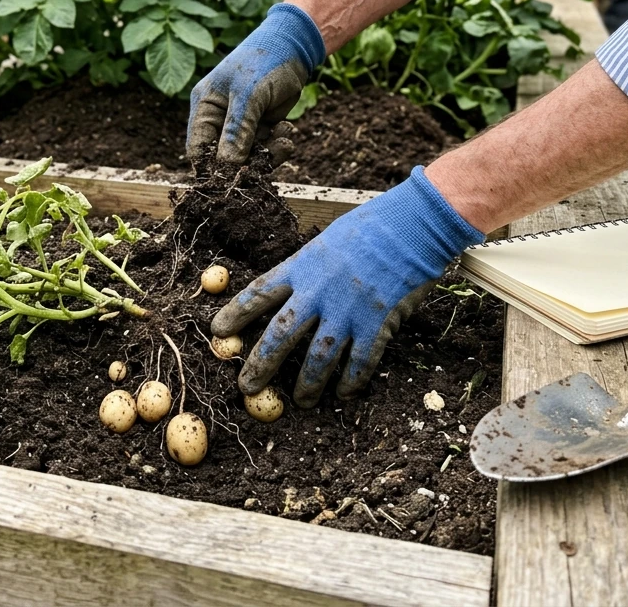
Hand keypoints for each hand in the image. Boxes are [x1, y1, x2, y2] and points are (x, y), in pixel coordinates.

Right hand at [187, 3, 325, 163]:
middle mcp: (219, 118)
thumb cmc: (264, 62)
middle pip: (224, 157)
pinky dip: (277, 146)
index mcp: (205, 107)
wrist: (295, 46)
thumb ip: (237, 132)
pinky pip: (265, 148)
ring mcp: (240, 123)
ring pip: (248, 156)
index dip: (212, 168)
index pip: (198, 149)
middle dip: (247, 161)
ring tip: (285, 136)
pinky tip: (288, 132)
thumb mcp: (250, 96)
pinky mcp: (260, 126)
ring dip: (268, 153)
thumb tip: (227, 169)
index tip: (233, 179)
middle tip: (268, 159)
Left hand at [211, 166, 483, 406]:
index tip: (216, 331)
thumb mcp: (327, 241)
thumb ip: (309, 269)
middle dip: (260, 364)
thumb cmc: (371, 226)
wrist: (411, 226)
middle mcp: (317, 291)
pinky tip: (343, 393)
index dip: (235, 314)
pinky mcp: (377, 323)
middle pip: (279, 334)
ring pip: (318, 356)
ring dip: (306, 383)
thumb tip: (293, 294)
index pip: (258, 293)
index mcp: (301, 266)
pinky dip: (351, 380)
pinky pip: (360, 360)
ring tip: (300, 400)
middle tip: (246, 387)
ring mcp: (347, 310)